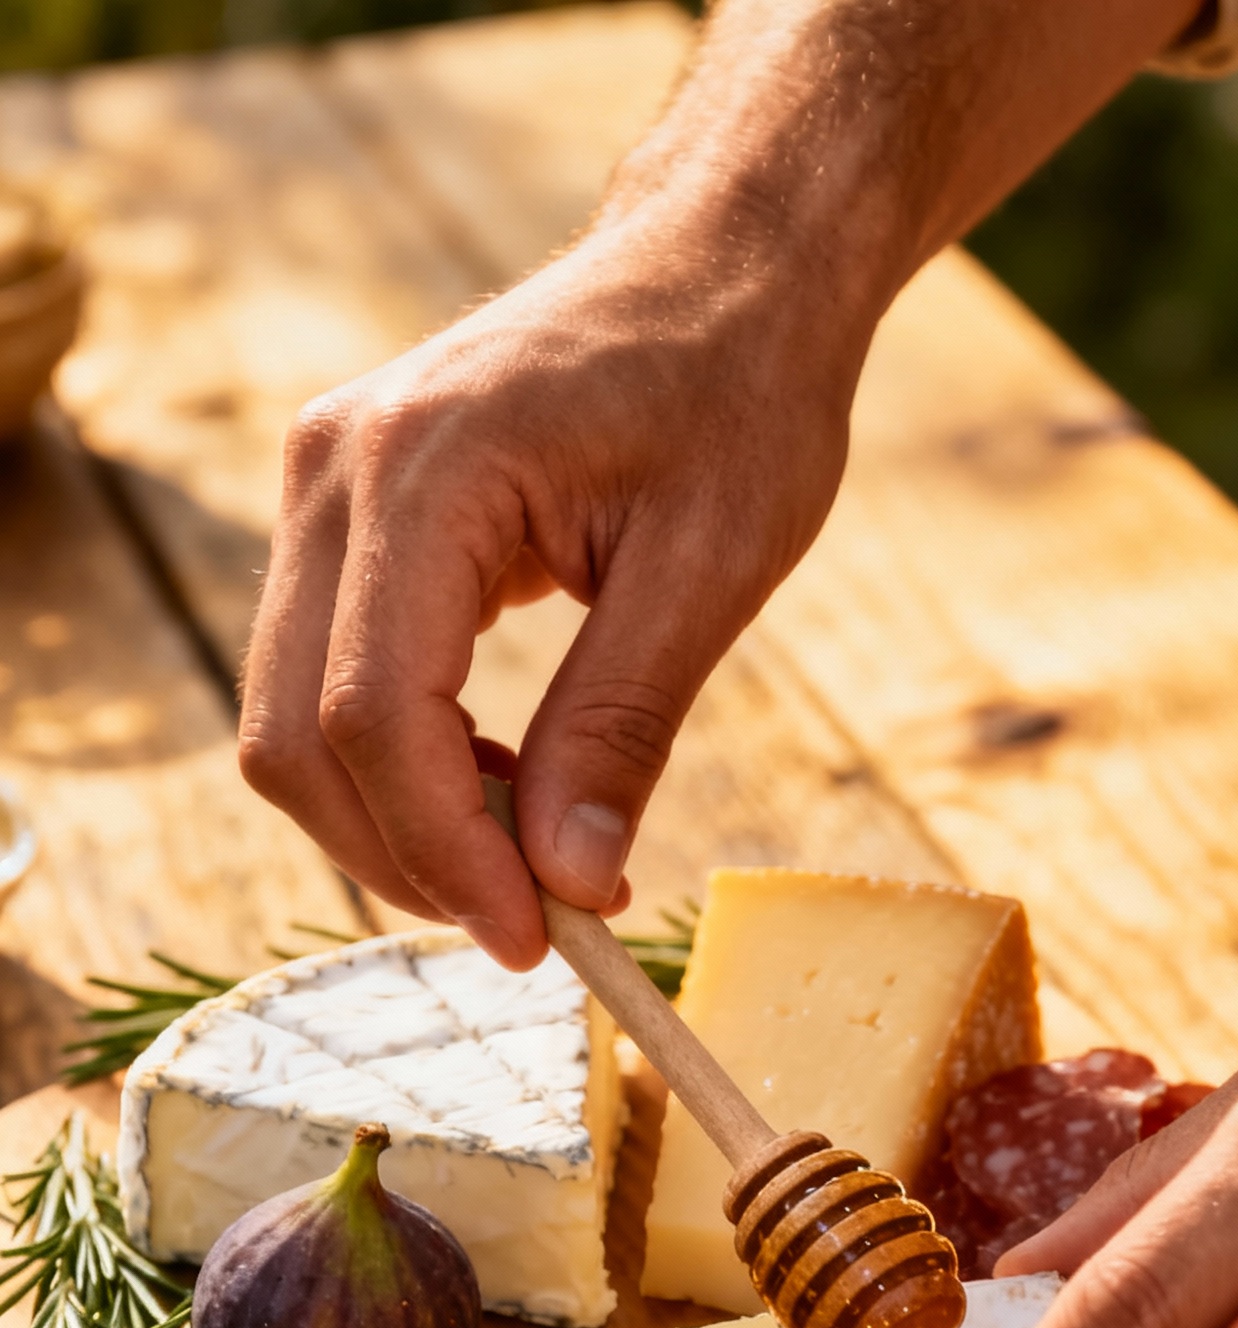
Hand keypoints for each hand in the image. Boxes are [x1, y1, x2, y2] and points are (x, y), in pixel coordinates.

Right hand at [238, 0, 1188, 965]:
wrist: (718, 268)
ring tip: (532, 856)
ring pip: (291, 723)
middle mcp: (335, 472)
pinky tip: (503, 787)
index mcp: (424, 469)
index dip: (446, 854)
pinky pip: (322, 682)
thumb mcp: (711, 569)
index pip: (374, 715)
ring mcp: (320, 487)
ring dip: (398, 824)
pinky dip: (399, 767)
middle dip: (409, 859)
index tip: (539, 939)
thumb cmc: (737, 390)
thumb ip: (622, 729)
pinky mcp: (339, 517)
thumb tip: (567, 885)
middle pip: (298, 736)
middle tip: (537, 925)